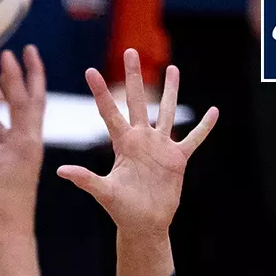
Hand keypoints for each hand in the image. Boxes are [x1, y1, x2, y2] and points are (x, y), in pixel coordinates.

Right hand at [0, 47, 46, 234]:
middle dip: (30, 74)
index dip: (13, 76)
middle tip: (27, 50)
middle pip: (34, 99)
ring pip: (26, 114)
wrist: (13, 227)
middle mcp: (31, 140)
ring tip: (10, 76)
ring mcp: (27, 149)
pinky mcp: (20, 159)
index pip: (20, 100)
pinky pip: (13, 132)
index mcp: (24, 141)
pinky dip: (4, 119)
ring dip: (19, 93)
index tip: (9, 53)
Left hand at [56, 50, 218, 240]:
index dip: (100, 92)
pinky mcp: (178, 158)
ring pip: (166, 111)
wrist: (144, 223)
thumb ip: (85, 179)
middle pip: (137, 100)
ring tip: (173, 68)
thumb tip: (61, 171)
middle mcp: (141, 139)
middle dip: (133, 76)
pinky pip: (194, 138)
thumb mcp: (103, 192)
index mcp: (122, 144)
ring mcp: (160, 146)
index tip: (89, 71)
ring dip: (170, 91)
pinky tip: (214, 111)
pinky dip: (204, 126)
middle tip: (130, 51)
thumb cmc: (121, 209)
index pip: (109, 112)